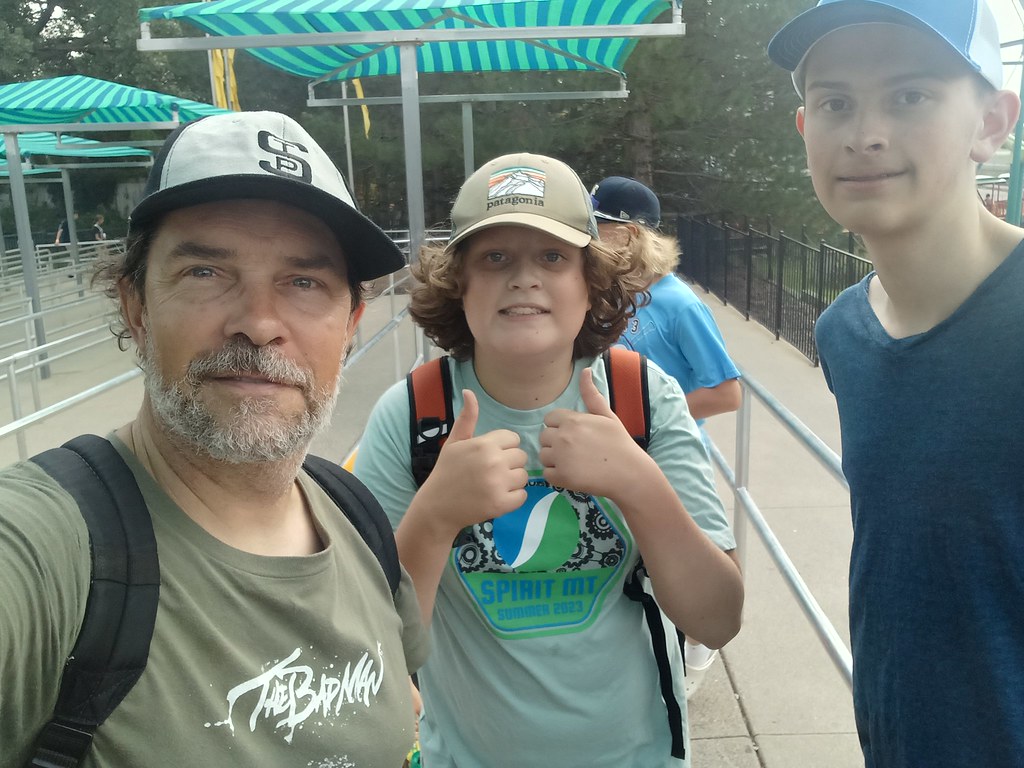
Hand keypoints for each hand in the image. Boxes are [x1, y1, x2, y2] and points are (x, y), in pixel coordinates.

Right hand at [419, 389, 527, 533]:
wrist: (437, 506)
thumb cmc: (446, 471)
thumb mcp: (454, 442)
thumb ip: (467, 418)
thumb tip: (469, 391)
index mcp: (484, 444)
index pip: (513, 439)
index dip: (503, 447)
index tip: (488, 457)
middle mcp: (494, 461)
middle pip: (521, 456)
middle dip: (509, 464)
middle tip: (490, 473)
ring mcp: (499, 484)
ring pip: (523, 476)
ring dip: (512, 481)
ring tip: (493, 485)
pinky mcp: (502, 504)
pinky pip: (522, 496)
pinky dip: (512, 498)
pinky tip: (496, 497)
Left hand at [540, 368, 648, 497]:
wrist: (630, 473)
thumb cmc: (619, 442)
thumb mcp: (606, 415)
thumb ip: (591, 394)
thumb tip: (585, 369)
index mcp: (571, 420)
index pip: (549, 419)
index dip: (559, 427)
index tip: (574, 435)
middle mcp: (562, 437)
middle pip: (544, 437)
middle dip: (555, 443)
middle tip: (576, 451)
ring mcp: (560, 458)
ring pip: (543, 456)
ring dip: (554, 460)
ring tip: (575, 463)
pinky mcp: (561, 477)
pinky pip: (547, 474)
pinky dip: (557, 476)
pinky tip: (573, 474)